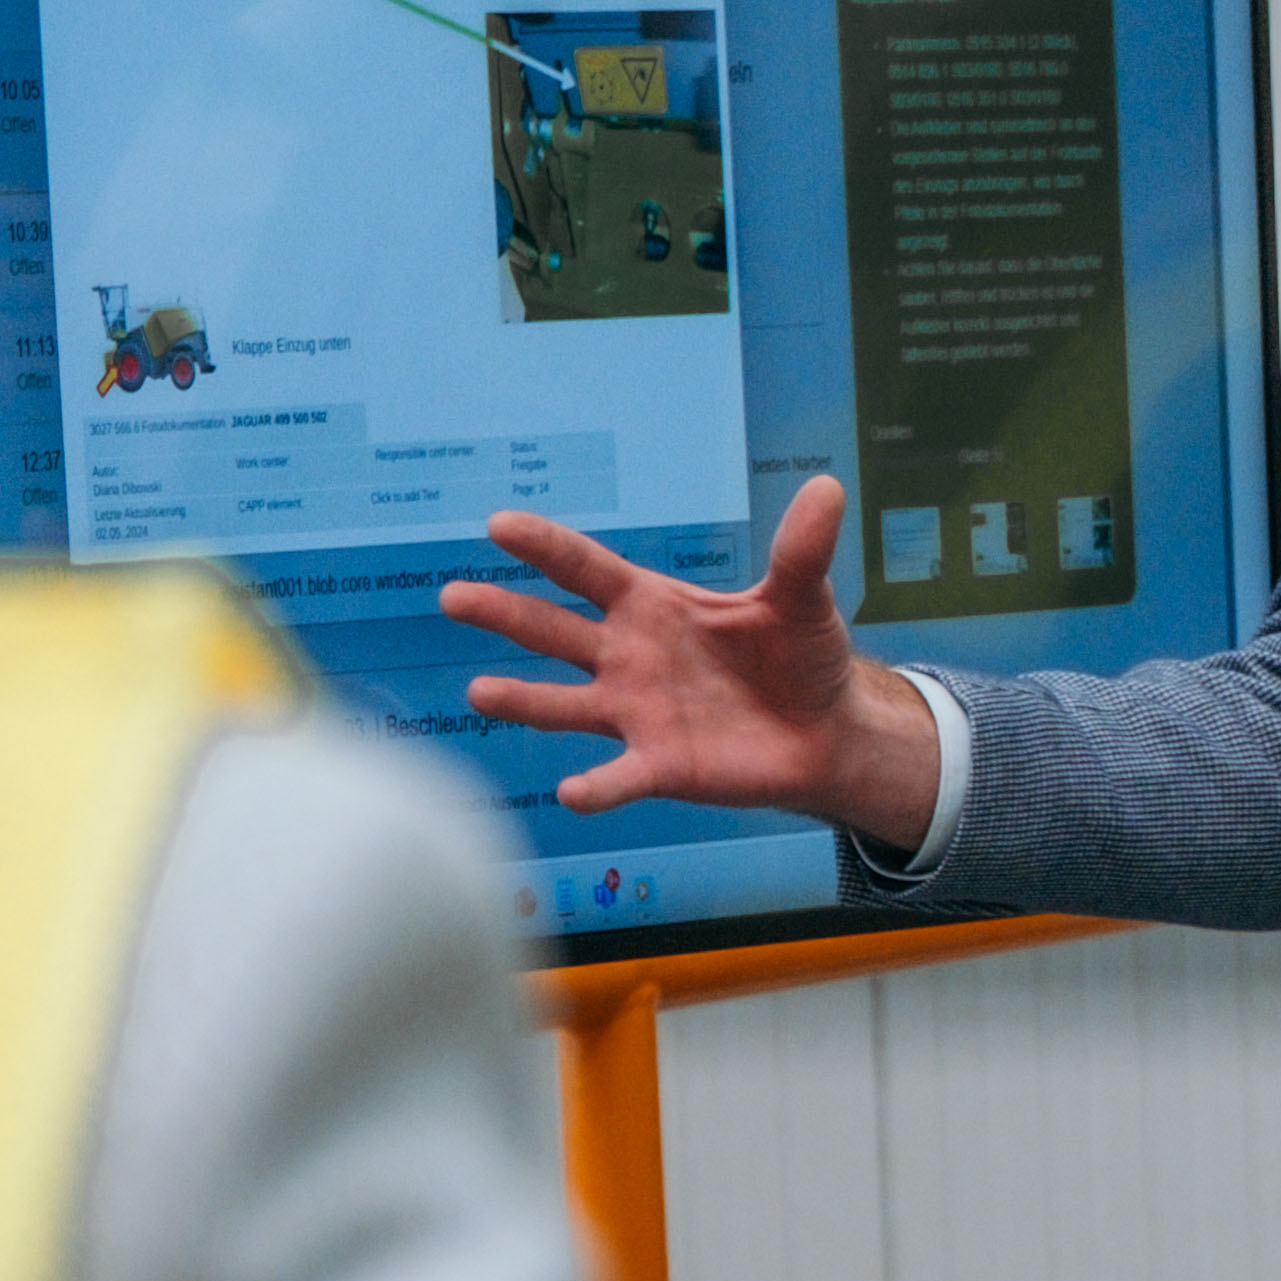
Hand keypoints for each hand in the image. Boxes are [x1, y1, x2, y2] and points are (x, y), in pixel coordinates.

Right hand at [439, 473, 945, 848]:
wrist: (826, 731)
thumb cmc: (800, 657)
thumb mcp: (801, 598)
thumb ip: (800, 551)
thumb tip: (828, 487)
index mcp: (651, 606)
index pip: (586, 569)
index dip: (545, 547)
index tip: (499, 524)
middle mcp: (628, 657)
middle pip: (554, 630)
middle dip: (505, 613)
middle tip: (453, 596)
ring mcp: (636, 713)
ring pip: (564, 704)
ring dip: (523, 700)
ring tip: (480, 693)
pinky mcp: (659, 765)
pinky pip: (619, 777)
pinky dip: (597, 787)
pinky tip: (572, 793)